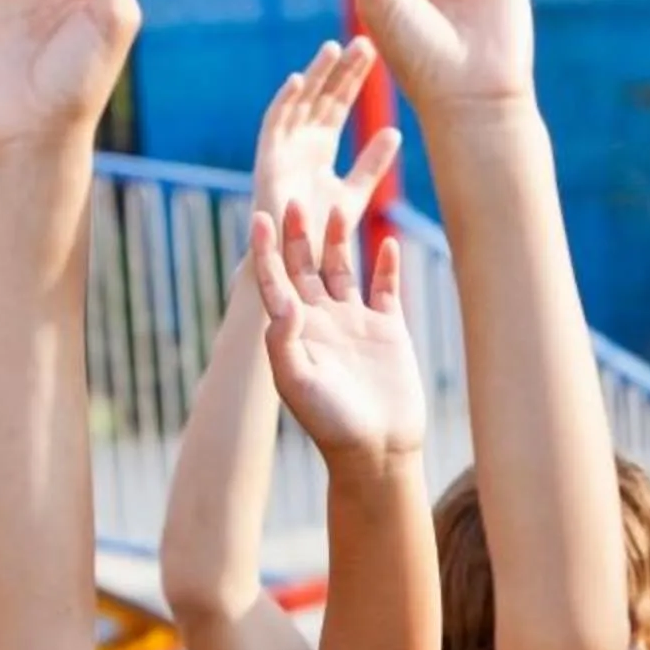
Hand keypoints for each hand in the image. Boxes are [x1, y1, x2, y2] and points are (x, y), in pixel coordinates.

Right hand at [251, 36, 403, 225]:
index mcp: (320, 146)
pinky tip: (299, 79)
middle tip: (363, 41)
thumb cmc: (322, 233)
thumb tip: (394, 132)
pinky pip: (273, 124)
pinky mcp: (266, 160)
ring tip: (333, 49)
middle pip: (322, 96)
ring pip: (299, 102)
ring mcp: (282, 148)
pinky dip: (284, 101)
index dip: (353, 78)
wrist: (296, 262)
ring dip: (314, 75)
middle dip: (340, 70)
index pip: (339, 102)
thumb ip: (372, 164)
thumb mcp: (355, 193)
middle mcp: (300, 141)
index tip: (374, 51)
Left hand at [254, 203, 425, 459]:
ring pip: (343, 270)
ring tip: (338, 207)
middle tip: (296, 199)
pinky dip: (387, 265)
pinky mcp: (388, 331)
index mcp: (294, 333)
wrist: (377, 450)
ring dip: (339, 240)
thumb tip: (282, 301)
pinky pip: (386, 289)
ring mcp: (355, 324)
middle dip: (298, 235)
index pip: (275, 282)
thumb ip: (284, 341)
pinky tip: (388, 241)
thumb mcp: (297, 383)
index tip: (261, 218)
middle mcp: (321, 322)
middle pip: (306, 267)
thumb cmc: (331, 423)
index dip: (266, 251)